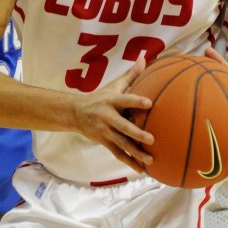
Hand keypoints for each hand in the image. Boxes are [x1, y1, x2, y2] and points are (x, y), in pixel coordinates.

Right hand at [72, 56, 153, 173]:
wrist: (75, 113)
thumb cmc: (101, 97)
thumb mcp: (113, 86)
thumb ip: (131, 75)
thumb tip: (145, 58)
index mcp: (111, 101)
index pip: (125, 100)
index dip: (136, 101)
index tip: (150, 103)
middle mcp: (107, 117)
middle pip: (123, 126)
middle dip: (136, 133)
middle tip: (152, 139)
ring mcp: (105, 131)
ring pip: (121, 144)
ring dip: (136, 153)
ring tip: (150, 160)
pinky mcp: (104, 142)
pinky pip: (118, 154)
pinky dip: (130, 162)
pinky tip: (142, 169)